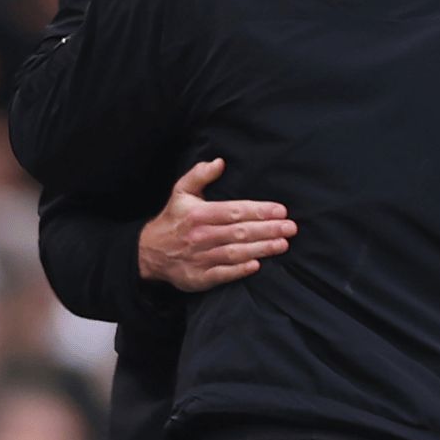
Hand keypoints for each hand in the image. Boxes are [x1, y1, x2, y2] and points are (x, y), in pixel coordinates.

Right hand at [138, 158, 295, 291]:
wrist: (149, 252)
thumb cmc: (173, 219)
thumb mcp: (181, 192)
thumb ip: (199, 174)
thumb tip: (220, 162)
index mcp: (199, 214)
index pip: (234, 211)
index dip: (259, 211)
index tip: (280, 210)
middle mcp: (200, 235)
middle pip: (239, 232)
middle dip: (267, 230)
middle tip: (290, 228)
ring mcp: (199, 258)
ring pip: (235, 253)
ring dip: (260, 249)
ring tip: (282, 245)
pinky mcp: (198, 277)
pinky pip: (222, 274)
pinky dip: (239, 270)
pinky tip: (257, 265)